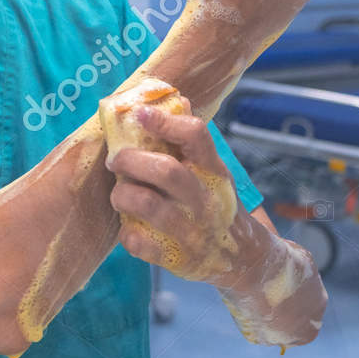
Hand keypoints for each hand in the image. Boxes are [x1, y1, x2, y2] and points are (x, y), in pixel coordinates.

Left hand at [104, 103, 255, 286]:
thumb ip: (193, 143)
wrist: (242, 257)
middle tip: (116, 159)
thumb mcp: (214, 173)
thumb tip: (177, 99)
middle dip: (132, 160)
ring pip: (147, 205)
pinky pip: (139, 242)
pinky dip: (127, 233)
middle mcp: (205, 200)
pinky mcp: (177, 258)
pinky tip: (130, 226)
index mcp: (214, 172)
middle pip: (166, 170)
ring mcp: (192, 231)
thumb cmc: (216, 205)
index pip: (195, 136)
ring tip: (119, 192)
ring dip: (123, 194)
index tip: (139, 114)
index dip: (165, 121)